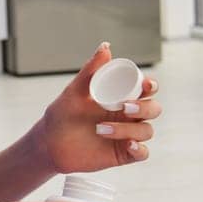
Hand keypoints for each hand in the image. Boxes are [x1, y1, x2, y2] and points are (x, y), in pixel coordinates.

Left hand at [34, 42, 161, 173]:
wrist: (49, 143)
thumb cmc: (61, 114)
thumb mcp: (74, 91)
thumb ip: (90, 70)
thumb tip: (106, 47)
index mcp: (119, 97)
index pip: (145, 90)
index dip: (151, 86)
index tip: (145, 85)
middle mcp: (127, 116)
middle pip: (153, 109)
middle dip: (145, 107)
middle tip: (124, 108)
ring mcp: (126, 135)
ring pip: (146, 131)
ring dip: (129, 129)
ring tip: (101, 129)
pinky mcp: (123, 154)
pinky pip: (142, 153)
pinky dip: (139, 149)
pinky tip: (127, 144)